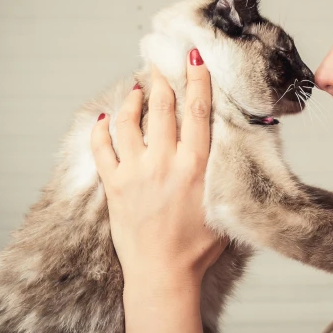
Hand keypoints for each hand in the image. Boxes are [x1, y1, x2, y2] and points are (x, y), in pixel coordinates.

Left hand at [90, 49, 227, 290]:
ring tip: (137, 88)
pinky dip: (101, 130)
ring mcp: (135, 172)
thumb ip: (225, 172)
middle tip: (159, 64)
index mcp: (196, 165)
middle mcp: (165, 162)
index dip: (196, 79)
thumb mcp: (223, 204)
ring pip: (130, 122)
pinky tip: (105, 118)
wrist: (163, 274)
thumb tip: (231, 146)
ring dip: (133, 100)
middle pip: (162, 108)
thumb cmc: (199, 246)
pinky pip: (102, 149)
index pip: (197, 110)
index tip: (193, 57)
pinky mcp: (114, 185)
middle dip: (162, 80)